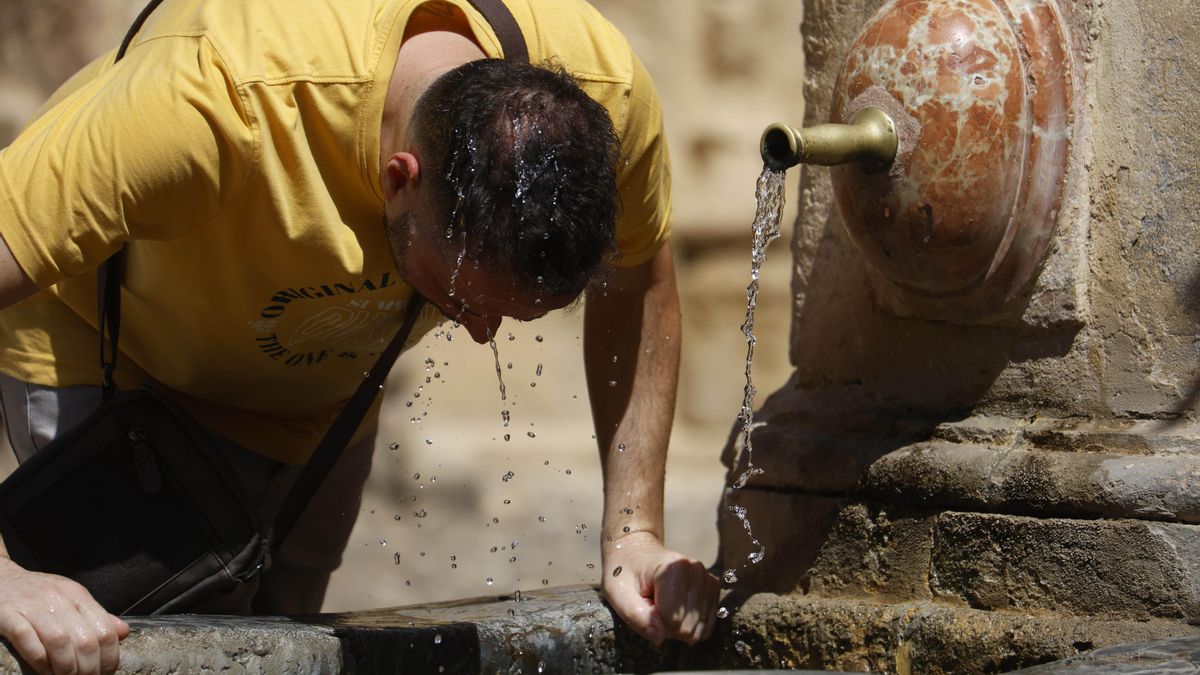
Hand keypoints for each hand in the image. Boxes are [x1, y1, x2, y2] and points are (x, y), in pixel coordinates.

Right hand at [0, 557, 128, 674]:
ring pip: (60, 642)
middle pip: (85, 640)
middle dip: (89, 668)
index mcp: (78, 595)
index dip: (110, 657)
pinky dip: (39, 661)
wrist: (1, 579)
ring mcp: (33, 607)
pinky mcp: (9, 615)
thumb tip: (123, 632)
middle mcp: (58, 599)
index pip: (105, 630)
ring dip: (66, 668)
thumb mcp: (71, 598)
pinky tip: (44, 671)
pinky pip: (28, 641)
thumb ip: (96, 616)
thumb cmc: (38, 594)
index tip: (106, 672)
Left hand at [600, 531, 719, 645]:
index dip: (654, 622)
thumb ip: (636, 616)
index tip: (644, 604)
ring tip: (663, 606)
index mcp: (674, 567)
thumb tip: (659, 638)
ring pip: (698, 630)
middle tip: (652, 606)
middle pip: (687, 627)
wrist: (636, 553)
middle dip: (666, 627)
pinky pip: (707, 626)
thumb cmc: (624, 574)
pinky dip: (690, 625)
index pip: (672, 620)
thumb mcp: (618, 594)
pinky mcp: (713, 589)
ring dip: (677, 627)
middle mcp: (696, 570)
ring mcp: (707, 579)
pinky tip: (676, 610)